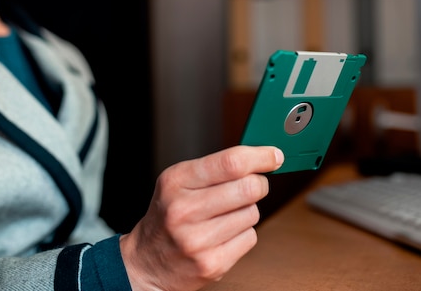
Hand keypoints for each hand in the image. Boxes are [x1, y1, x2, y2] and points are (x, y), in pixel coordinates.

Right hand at [119, 145, 283, 290]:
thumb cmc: (168, 216)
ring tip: (224, 215)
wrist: (146, 262)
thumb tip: (263, 157)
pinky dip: (243, 234)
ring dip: (247, 211)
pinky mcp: (212, 264)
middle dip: (259, 183)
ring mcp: (197, 240)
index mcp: (176, 182)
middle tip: (253, 184)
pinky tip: (223, 235)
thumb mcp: (179, 182)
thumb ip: (216, 167)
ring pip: (252, 213)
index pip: (230, 163)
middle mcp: (184, 210)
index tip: (274, 155)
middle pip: (249, 188)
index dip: (260, 157)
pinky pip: (250, 238)